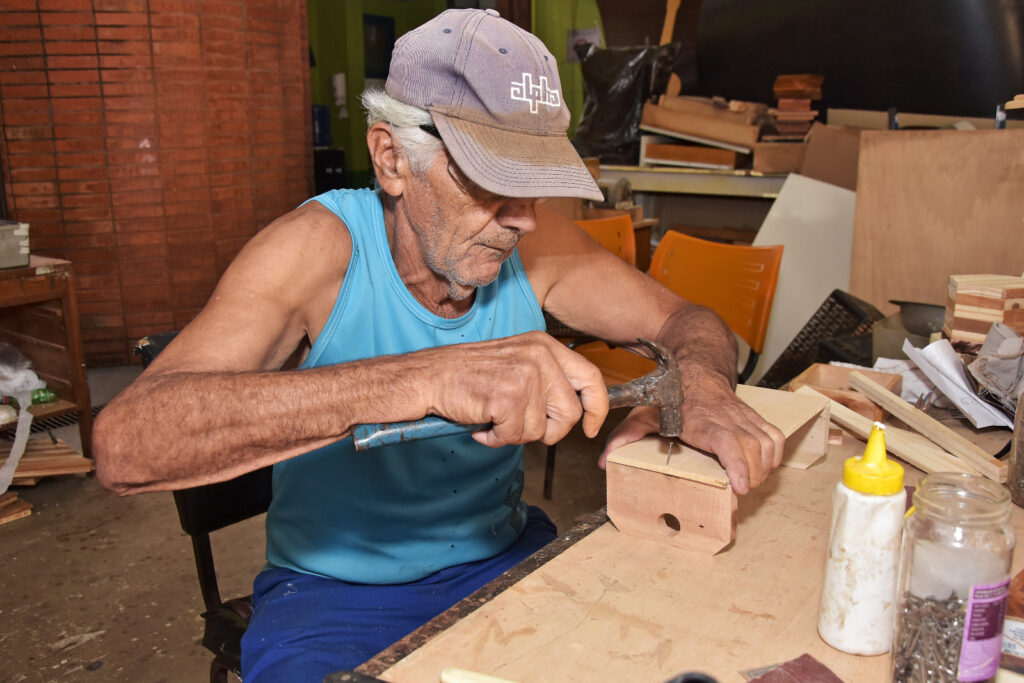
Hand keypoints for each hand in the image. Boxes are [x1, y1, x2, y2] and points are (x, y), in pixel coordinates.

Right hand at [426, 331, 608, 447]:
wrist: (430, 377)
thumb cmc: (470, 374)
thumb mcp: (519, 362)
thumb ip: (549, 379)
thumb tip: (575, 411)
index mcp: (545, 346)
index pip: (591, 377)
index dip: (597, 408)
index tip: (591, 427)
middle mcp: (540, 357)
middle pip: (569, 414)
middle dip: (548, 431)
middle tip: (519, 425)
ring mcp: (525, 376)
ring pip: (540, 430)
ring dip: (514, 433)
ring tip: (493, 417)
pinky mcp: (508, 397)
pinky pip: (514, 436)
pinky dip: (495, 438)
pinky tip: (482, 423)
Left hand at [598, 376, 784, 494]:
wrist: (695, 365)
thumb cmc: (671, 393)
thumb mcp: (644, 413)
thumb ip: (625, 436)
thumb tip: (603, 461)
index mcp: (702, 419)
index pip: (728, 441)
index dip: (739, 464)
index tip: (741, 485)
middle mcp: (726, 417)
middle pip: (752, 448)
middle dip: (753, 475)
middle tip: (742, 491)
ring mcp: (742, 416)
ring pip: (767, 442)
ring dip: (765, 467)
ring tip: (751, 482)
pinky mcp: (753, 415)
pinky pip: (774, 435)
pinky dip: (775, 453)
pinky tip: (766, 466)